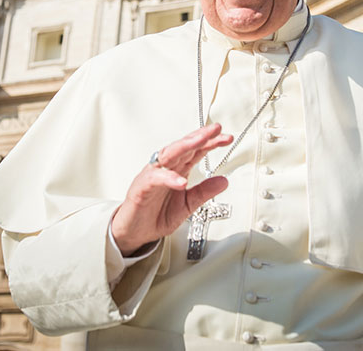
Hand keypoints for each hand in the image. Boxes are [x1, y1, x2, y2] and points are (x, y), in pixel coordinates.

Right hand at [111, 123, 232, 255]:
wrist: (136, 232)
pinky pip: (155, 178)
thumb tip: (224, 181)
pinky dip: (168, 178)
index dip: (211, 143)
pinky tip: (181, 180)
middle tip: (216, 130)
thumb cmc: (157, 214)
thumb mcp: (188, 204)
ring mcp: (153, 175)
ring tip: (200, 141)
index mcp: (178, 169)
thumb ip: (204, 192)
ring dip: (185, 146)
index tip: (227, 138)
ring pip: (169, 154)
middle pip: (184, 146)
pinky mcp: (142, 187)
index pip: (196, 151)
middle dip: (200, 136)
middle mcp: (166, 168)